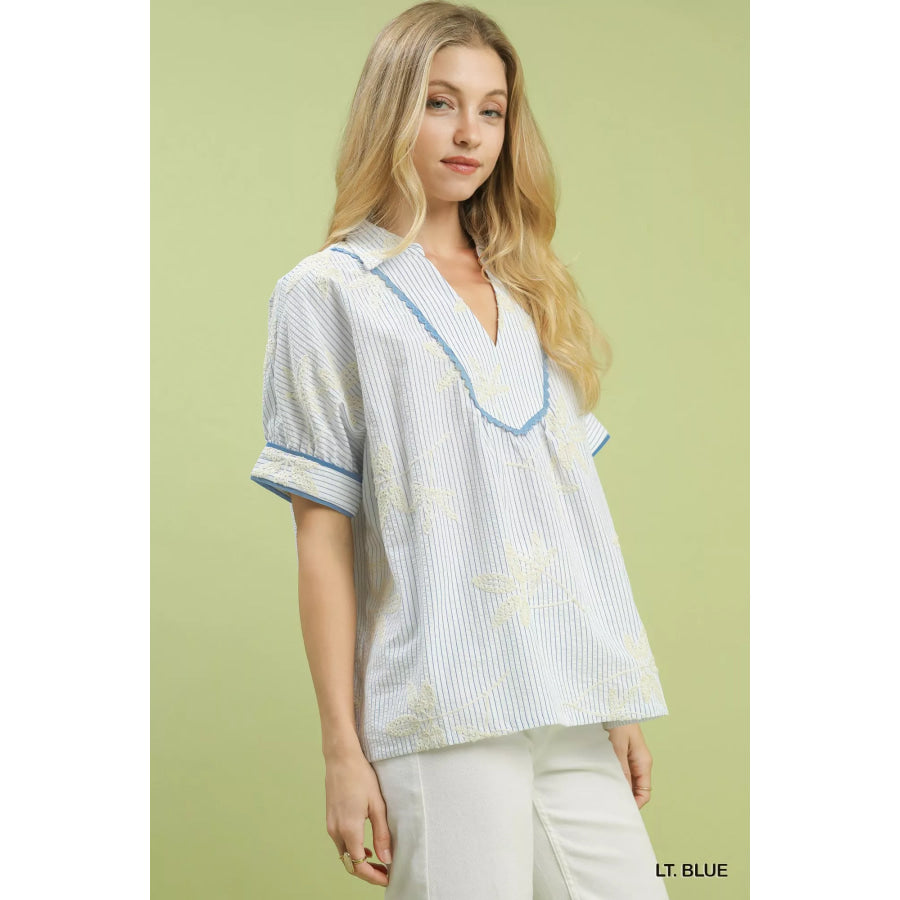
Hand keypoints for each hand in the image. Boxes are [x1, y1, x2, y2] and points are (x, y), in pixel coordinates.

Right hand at [325, 747, 392, 886]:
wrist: (340, 757)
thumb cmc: (361, 776)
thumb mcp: (377, 805)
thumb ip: (382, 833)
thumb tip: (386, 859)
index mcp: (349, 829)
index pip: (359, 865)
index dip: (373, 876)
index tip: (388, 878)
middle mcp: (336, 831)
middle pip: (349, 863)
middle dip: (367, 872)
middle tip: (385, 872)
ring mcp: (330, 825)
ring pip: (344, 854)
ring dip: (359, 861)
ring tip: (378, 860)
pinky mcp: (330, 818)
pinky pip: (340, 842)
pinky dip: (352, 849)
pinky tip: (365, 845)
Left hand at [605, 724, 653, 809]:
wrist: (615, 704)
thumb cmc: (619, 722)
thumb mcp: (618, 746)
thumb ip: (621, 768)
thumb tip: (622, 790)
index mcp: (643, 763)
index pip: (645, 792)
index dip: (636, 804)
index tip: (623, 812)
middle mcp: (639, 763)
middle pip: (636, 789)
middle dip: (626, 798)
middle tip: (610, 806)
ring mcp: (631, 758)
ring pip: (628, 781)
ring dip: (619, 788)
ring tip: (605, 795)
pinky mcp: (622, 753)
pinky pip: (621, 771)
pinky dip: (614, 777)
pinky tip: (603, 780)